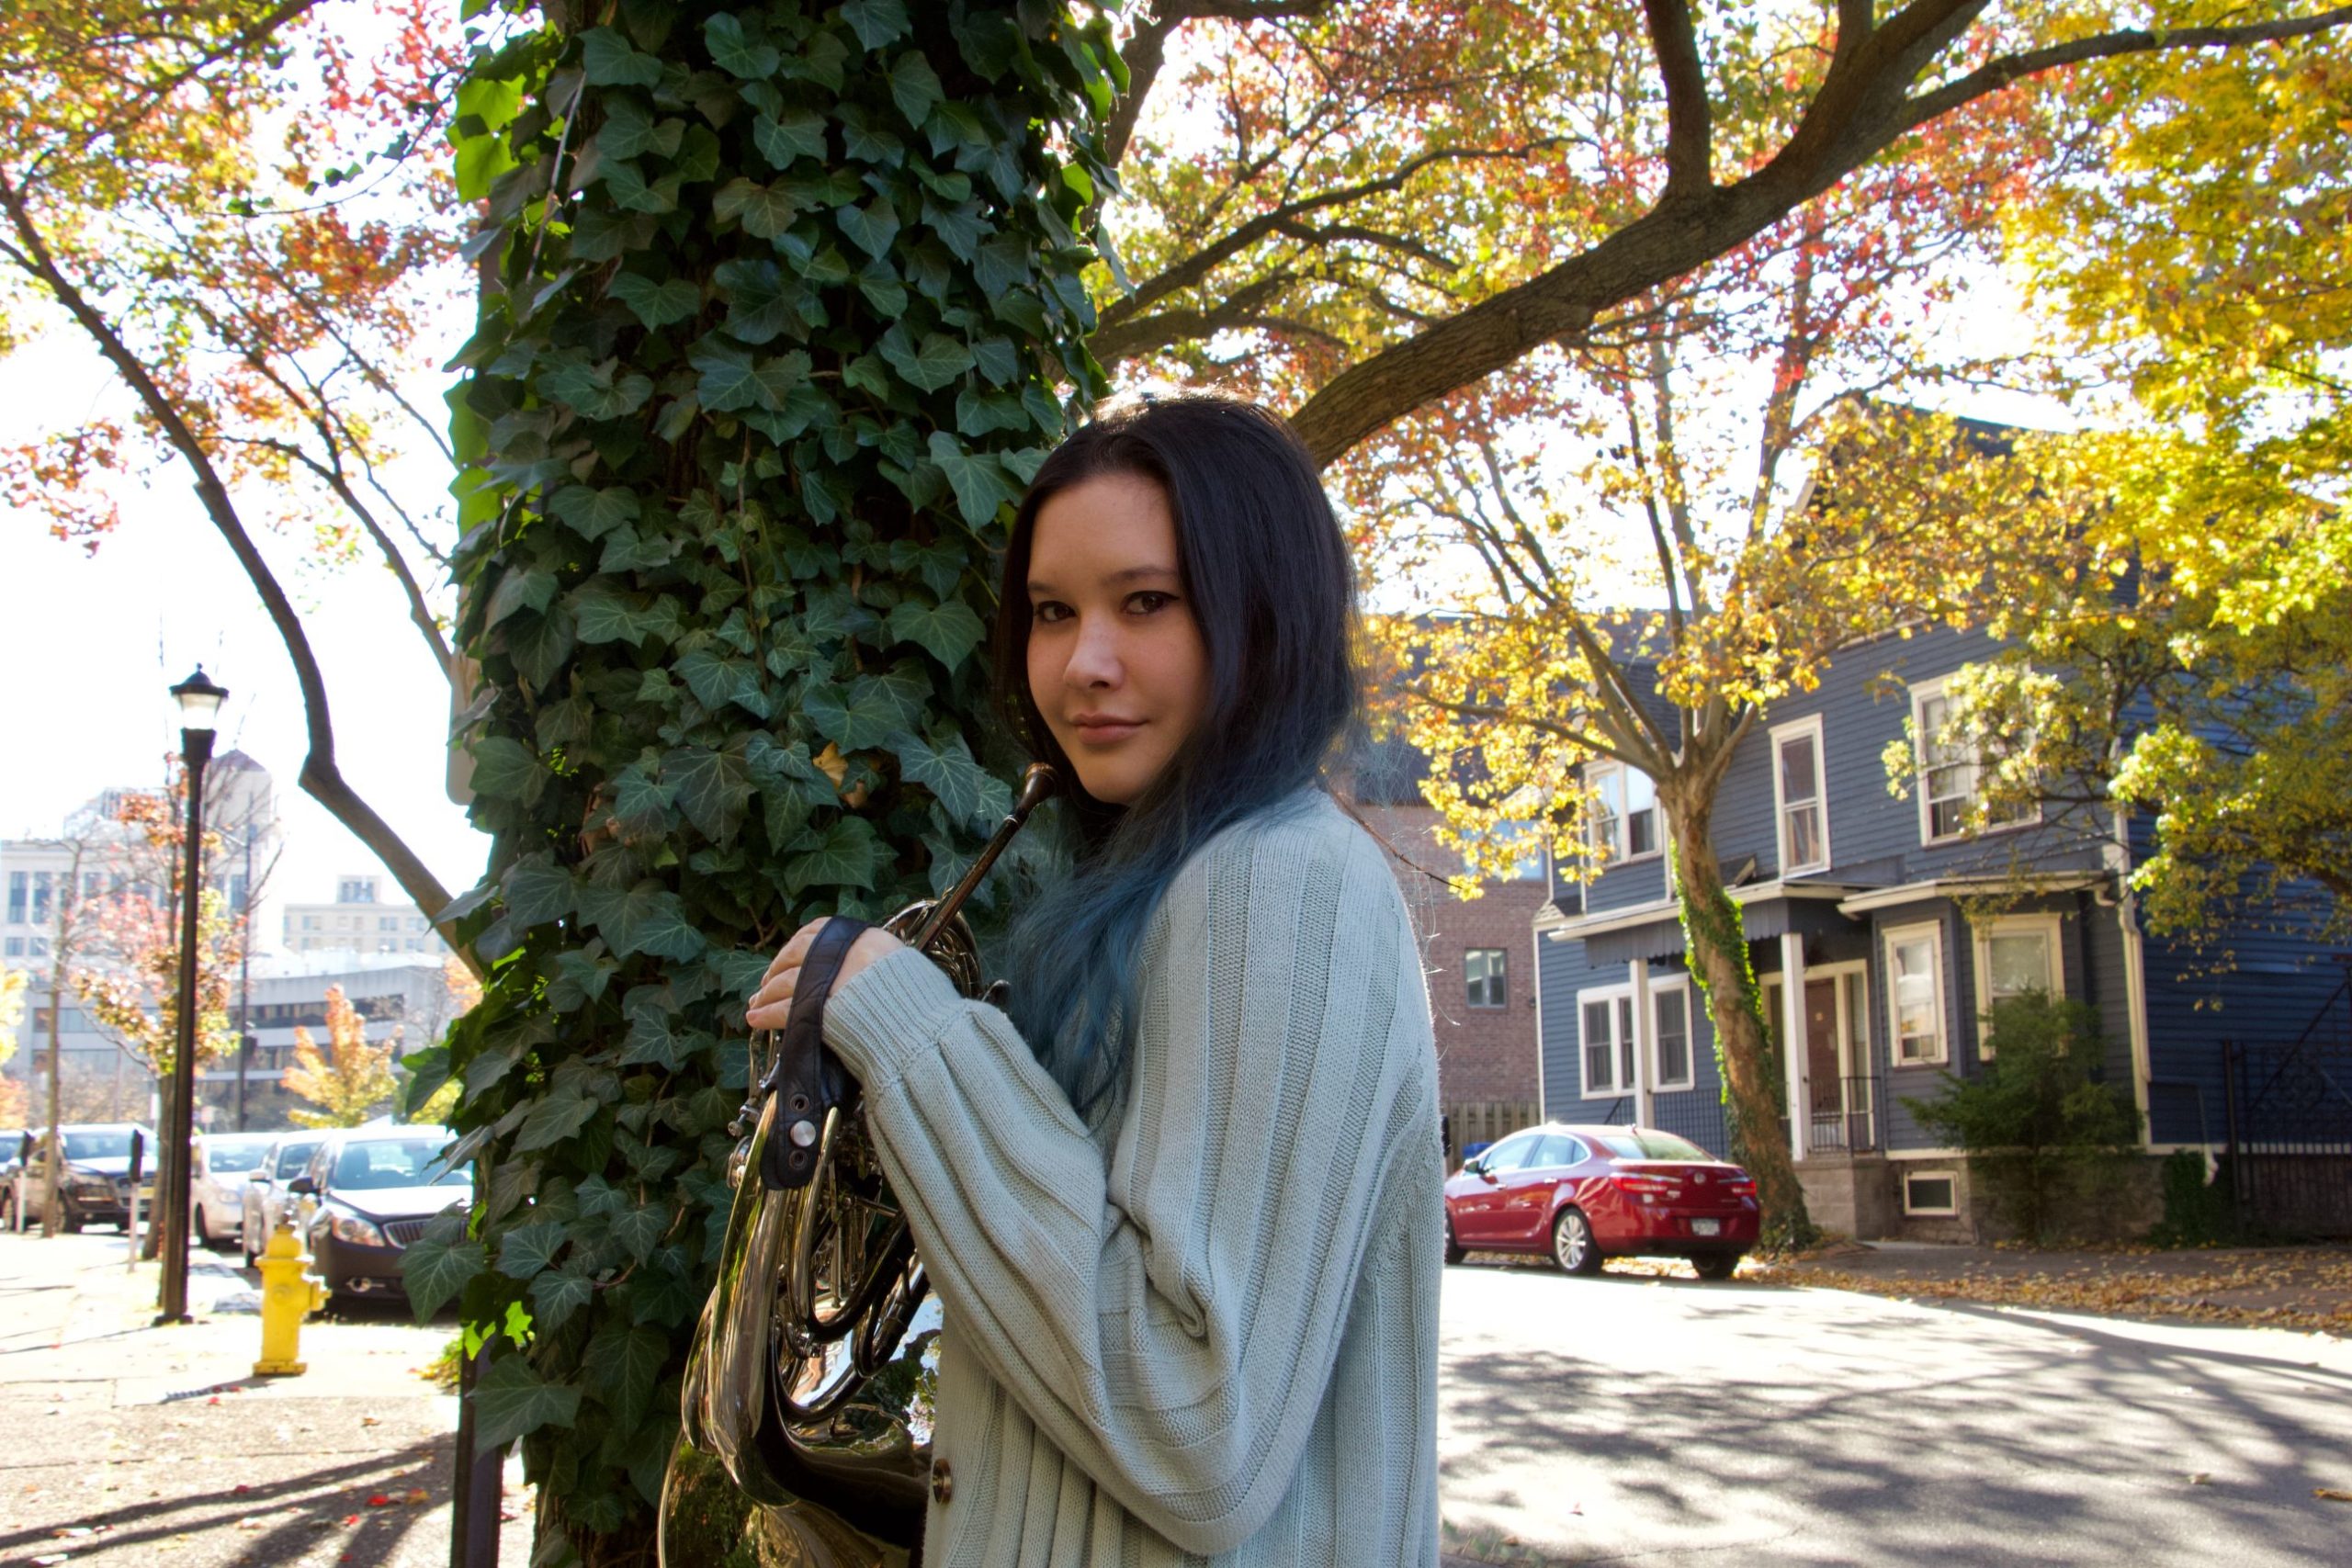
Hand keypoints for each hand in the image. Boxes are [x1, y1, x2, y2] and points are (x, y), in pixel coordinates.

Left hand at [746, 919, 906, 1031]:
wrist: (922, 1032)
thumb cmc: (921, 1006)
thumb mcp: (904, 968)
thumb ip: (878, 963)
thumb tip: (865, 970)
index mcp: (866, 938)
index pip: (819, 929)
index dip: (798, 943)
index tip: (788, 954)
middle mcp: (844, 953)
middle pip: (797, 954)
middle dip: (777, 969)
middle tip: (766, 982)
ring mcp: (829, 979)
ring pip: (785, 982)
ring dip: (767, 994)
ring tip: (756, 1005)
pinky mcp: (818, 1007)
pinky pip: (783, 1009)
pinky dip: (767, 1014)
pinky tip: (757, 1019)